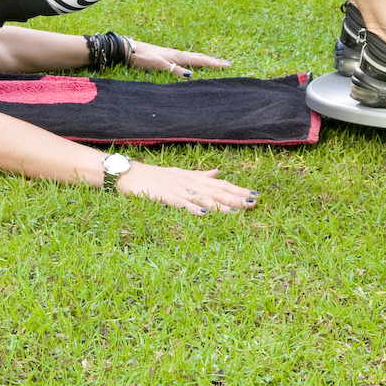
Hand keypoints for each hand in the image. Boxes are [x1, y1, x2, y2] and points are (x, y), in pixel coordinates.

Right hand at [118, 162, 257, 214]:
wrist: (130, 173)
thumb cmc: (156, 176)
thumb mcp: (181, 173)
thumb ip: (200, 175)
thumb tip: (218, 172)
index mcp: (193, 178)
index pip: (220, 184)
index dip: (238, 190)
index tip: (255, 195)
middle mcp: (188, 182)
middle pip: (215, 191)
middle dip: (235, 197)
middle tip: (253, 204)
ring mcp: (176, 188)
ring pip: (201, 197)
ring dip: (219, 204)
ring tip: (235, 211)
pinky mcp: (163, 195)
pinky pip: (179, 202)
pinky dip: (191, 207)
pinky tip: (203, 213)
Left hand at [125, 39, 230, 78]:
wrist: (127, 49)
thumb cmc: (142, 57)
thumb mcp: (158, 65)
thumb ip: (174, 70)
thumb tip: (191, 76)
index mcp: (177, 56)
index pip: (200, 60)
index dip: (214, 64)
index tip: (229, 65)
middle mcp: (176, 54)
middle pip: (199, 57)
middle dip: (214, 61)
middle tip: (228, 63)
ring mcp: (171, 54)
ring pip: (193, 57)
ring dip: (205, 60)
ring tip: (214, 61)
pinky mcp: (165, 56)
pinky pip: (185, 59)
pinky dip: (194, 61)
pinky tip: (191, 63)